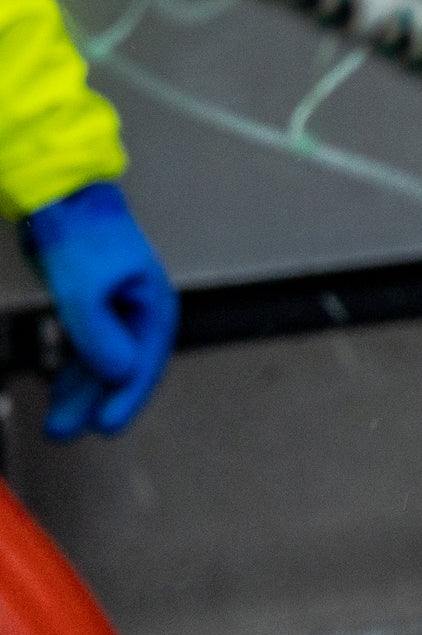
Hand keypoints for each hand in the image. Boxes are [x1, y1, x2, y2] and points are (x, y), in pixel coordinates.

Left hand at [25, 182, 174, 438]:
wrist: (62, 201)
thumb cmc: (81, 238)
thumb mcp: (84, 290)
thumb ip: (99, 336)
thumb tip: (118, 375)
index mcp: (152, 305)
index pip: (145, 362)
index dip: (126, 397)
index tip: (105, 427)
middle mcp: (140, 312)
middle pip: (122, 369)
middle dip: (95, 403)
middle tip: (66, 433)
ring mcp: (117, 311)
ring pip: (102, 364)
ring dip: (80, 393)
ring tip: (56, 424)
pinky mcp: (93, 309)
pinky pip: (86, 351)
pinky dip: (73, 372)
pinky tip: (58, 390)